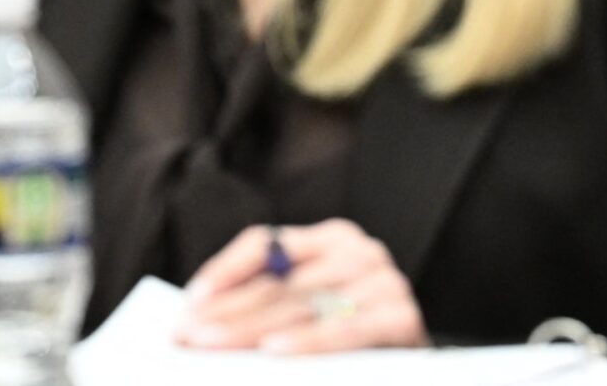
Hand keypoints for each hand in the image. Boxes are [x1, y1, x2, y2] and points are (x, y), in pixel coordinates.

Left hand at [179, 221, 426, 354]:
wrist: (418, 368)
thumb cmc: (353, 336)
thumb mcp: (311, 308)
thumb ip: (269, 302)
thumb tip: (201, 317)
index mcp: (330, 238)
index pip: (262, 245)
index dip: (222, 271)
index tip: (188, 302)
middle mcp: (358, 251)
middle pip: (277, 283)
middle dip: (226, 312)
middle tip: (188, 335)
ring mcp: (383, 281)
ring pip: (302, 307)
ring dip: (252, 330)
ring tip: (213, 345)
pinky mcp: (403, 317)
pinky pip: (345, 330)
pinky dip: (307, 343)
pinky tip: (274, 353)